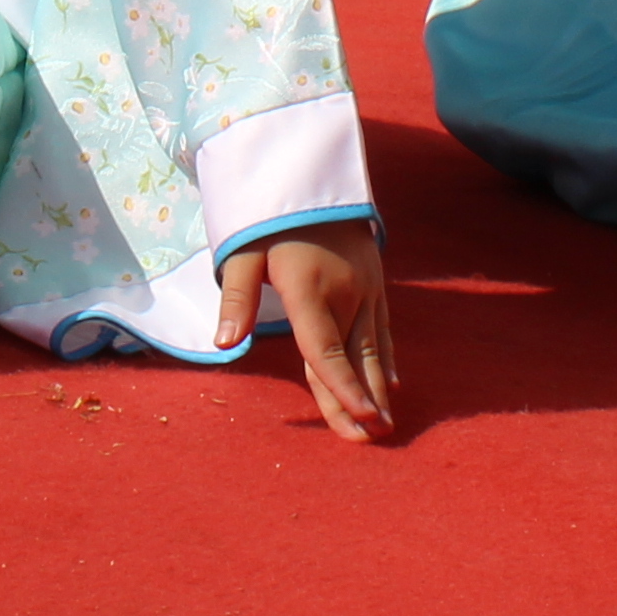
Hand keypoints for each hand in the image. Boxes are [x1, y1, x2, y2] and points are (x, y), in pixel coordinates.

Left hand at [216, 221, 395, 442]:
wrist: (314, 175)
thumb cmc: (271, 218)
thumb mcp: (244, 251)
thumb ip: (237, 298)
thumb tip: (225, 344)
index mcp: (311, 290)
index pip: (326, 350)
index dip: (341, 389)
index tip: (360, 421)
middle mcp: (346, 293)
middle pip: (352, 358)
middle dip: (361, 402)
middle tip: (371, 441)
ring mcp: (365, 289)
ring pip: (371, 347)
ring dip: (377, 388)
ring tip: (385, 427)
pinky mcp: (374, 282)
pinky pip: (381, 329)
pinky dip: (385, 358)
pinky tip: (391, 384)